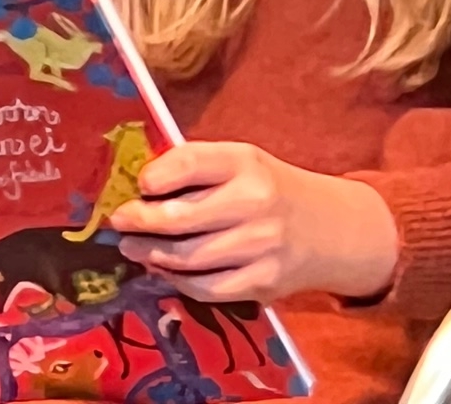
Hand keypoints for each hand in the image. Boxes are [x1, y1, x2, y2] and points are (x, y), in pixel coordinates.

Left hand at [109, 141, 399, 303]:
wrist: (331, 228)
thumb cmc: (269, 189)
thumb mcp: (241, 162)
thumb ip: (196, 169)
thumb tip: (137, 187)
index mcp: (245, 162)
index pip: (191, 163)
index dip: (157, 176)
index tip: (139, 185)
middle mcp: (255, 202)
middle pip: (181, 218)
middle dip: (140, 221)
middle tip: (119, 222)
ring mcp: (261, 246)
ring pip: (188, 257)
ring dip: (151, 254)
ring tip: (132, 247)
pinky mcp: (264, 282)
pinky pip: (206, 288)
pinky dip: (177, 280)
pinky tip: (162, 269)